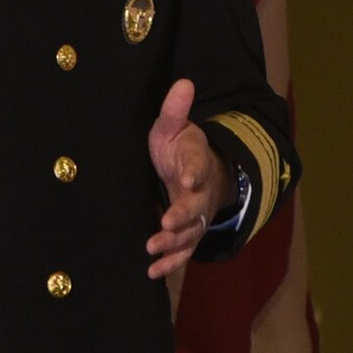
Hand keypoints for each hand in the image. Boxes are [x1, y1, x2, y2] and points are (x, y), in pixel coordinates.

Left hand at [145, 78, 230, 279]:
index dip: (193, 172)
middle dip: (183, 215)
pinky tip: (153, 270)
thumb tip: (183, 82)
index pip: (198, 166)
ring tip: (153, 248)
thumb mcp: (174, 126)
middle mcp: (199, 192)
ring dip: (173, 242)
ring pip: (189, 233)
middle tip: (167, 221)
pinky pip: (182, 251)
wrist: (197, 173)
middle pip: (196, 206)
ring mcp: (195, 216)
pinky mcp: (187, 233)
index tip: (187, 178)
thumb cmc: (179, 147)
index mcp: (196, 161)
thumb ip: (175, 109)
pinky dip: (170, 262)